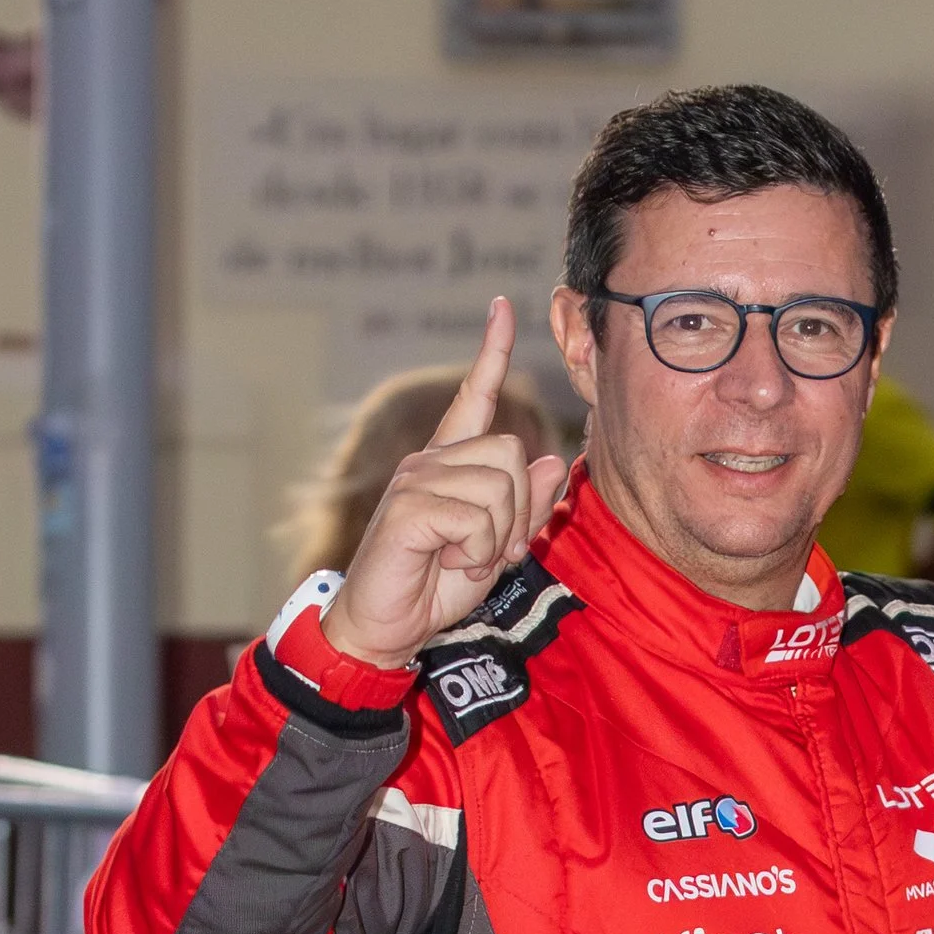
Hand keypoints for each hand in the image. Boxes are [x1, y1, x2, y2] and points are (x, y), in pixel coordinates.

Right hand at [322, 300, 568, 667]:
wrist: (385, 626)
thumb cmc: (434, 586)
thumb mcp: (494, 547)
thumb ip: (522, 507)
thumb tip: (548, 461)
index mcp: (450, 462)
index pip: (474, 396)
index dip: (491, 351)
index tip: (503, 306)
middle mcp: (430, 460)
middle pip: (511, 454)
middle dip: (516, 513)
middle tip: (488, 551)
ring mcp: (417, 479)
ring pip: (500, 488)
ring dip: (495, 539)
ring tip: (462, 560)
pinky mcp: (410, 508)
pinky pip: (476, 519)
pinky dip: (476, 553)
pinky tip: (448, 564)